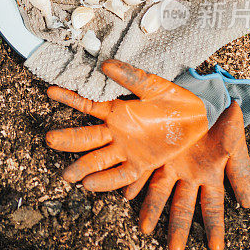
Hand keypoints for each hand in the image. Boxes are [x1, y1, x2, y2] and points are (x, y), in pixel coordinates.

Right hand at [45, 59, 207, 190]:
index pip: (86, 105)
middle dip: (68, 139)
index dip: (69, 98)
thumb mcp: (152, 85)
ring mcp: (126, 149)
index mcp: (116, 110)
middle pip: (86, 138)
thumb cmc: (174, 99)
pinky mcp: (141, 164)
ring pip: (99, 159)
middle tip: (50, 140)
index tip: (49, 91)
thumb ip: (130, 76)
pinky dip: (107, 180)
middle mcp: (116, 131)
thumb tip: (105, 64)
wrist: (200, 117)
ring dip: (83, 167)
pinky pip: (121, 174)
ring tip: (68, 176)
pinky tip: (91, 185)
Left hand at [122, 103, 249, 249]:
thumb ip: (241, 173)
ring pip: (160, 192)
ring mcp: (171, 165)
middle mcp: (189, 176)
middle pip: (183, 206)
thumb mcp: (236, 145)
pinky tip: (127, 194)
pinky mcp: (155, 152)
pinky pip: (144, 170)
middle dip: (179, 227)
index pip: (213, 207)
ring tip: (145, 229)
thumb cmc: (224, 122)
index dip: (214, 227)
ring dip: (153, 210)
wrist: (208, 97)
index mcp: (211, 176)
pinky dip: (136, 182)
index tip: (215, 248)